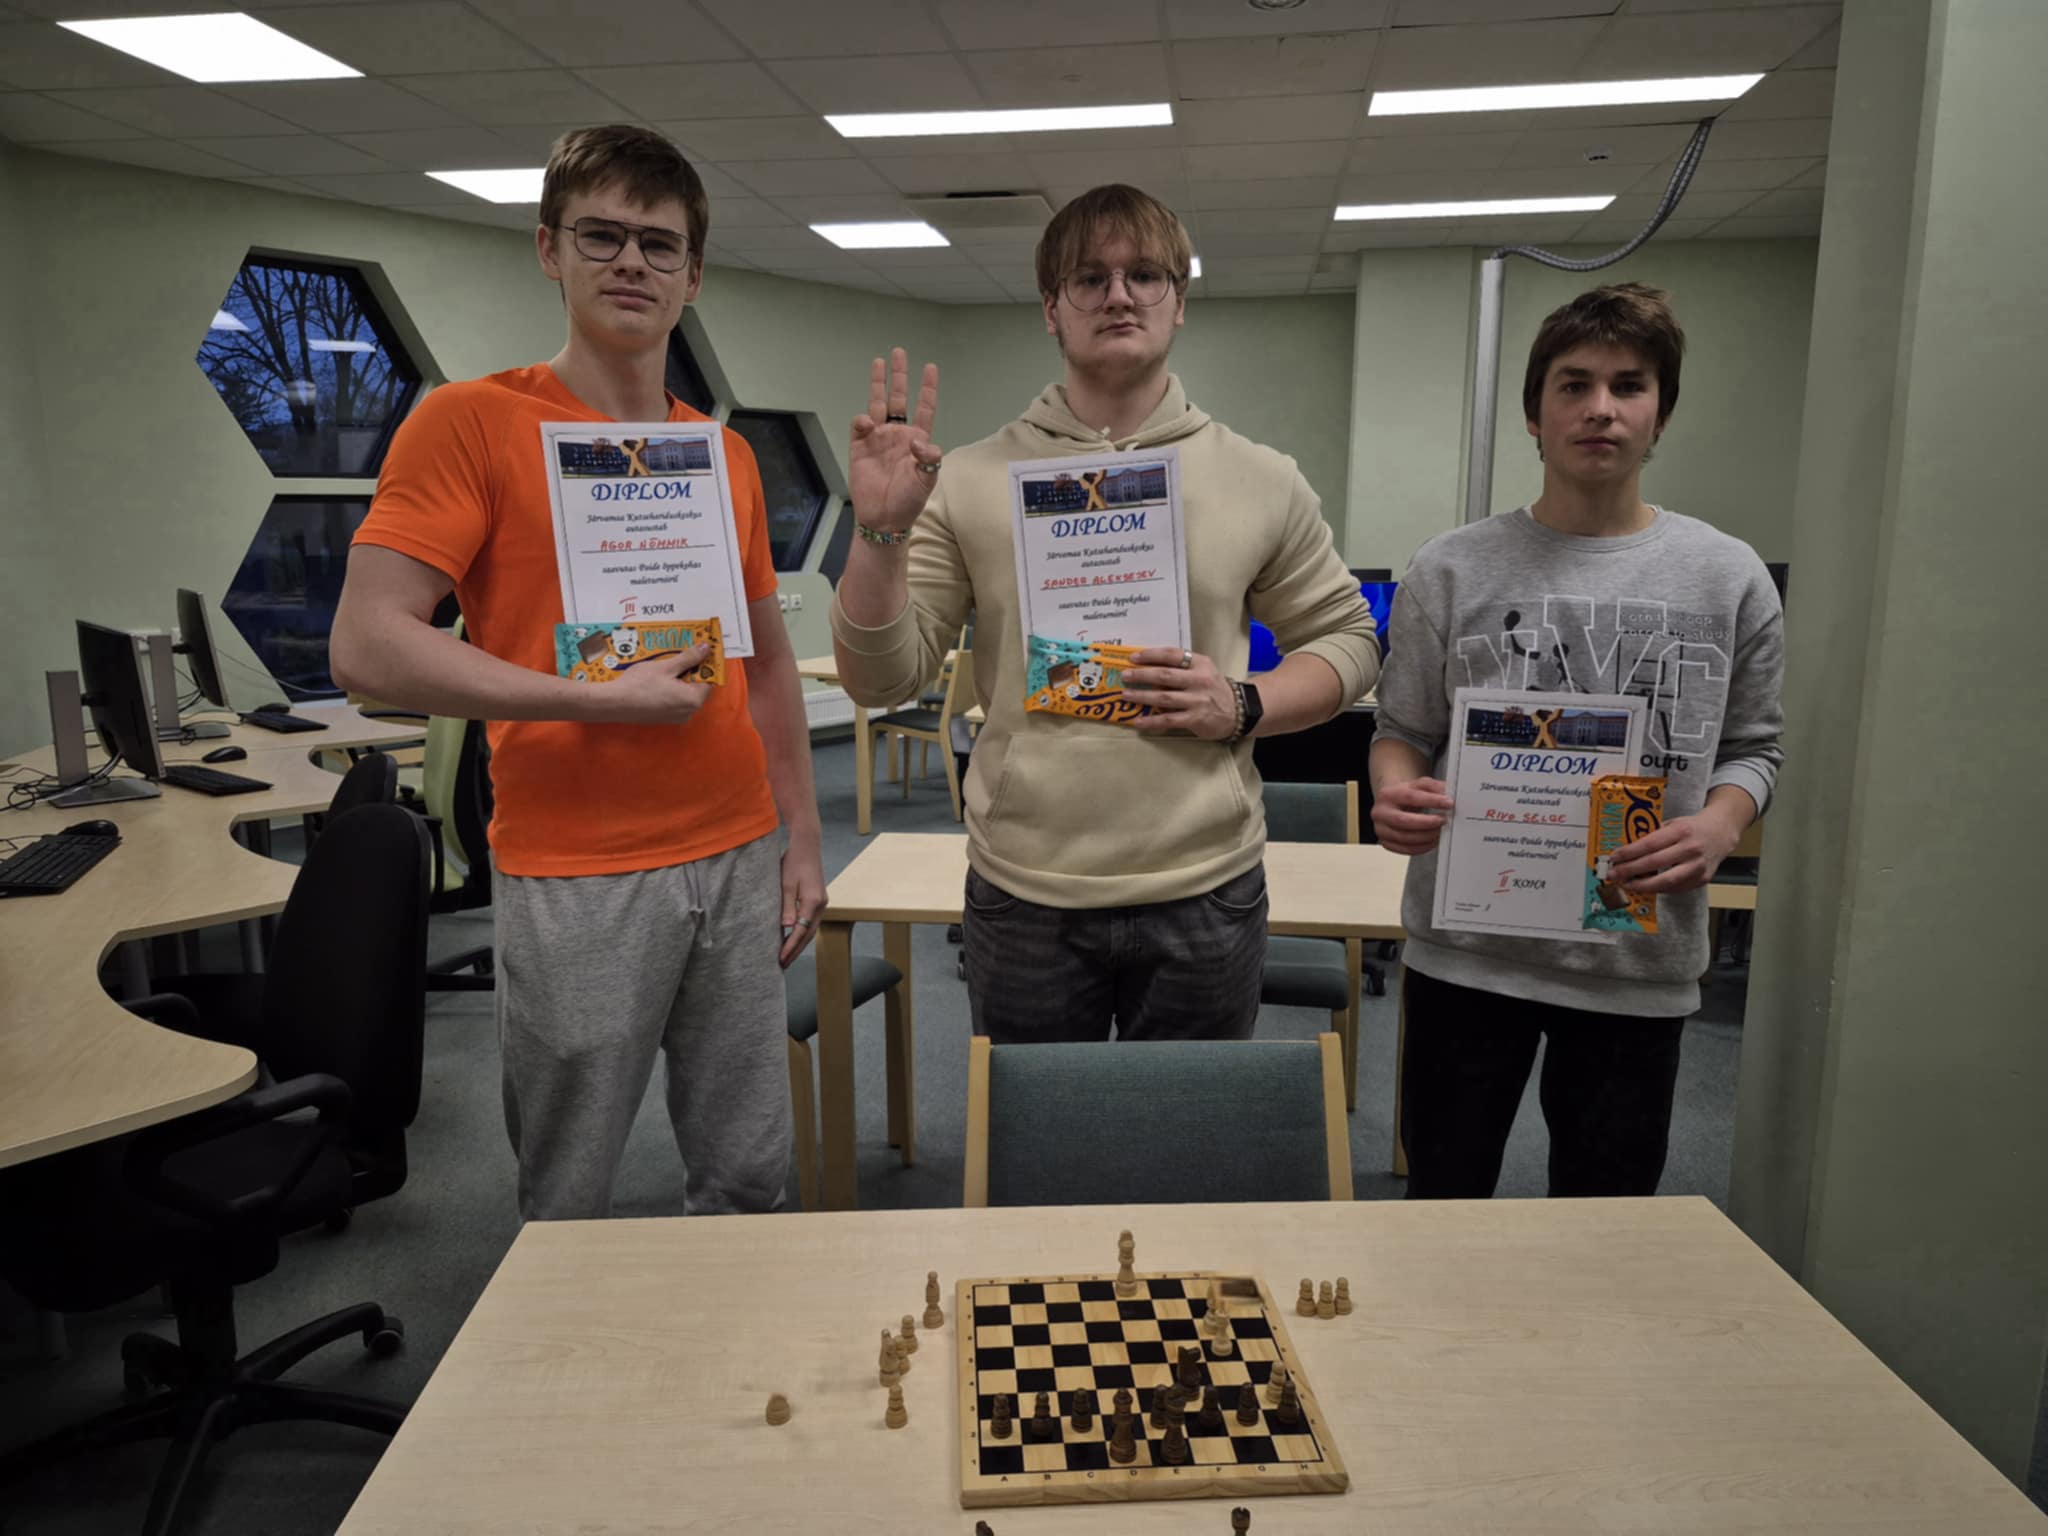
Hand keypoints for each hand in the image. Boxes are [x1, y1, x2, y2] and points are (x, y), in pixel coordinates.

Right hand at [578, 644, 713, 724]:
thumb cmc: (639, 684)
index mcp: (693, 700)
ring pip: (684, 694)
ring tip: (666, 665)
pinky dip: (670, 689)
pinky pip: (674, 701)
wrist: (614, 703)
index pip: (709, 679)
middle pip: (697, 687)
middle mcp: (688, 712)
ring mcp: (676, 717)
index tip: (699, 652)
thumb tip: (705, 649)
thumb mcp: (666, 666)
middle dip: (690, 671)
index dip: (705, 664)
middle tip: (680, 655)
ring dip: (679, 679)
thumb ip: (689, 658)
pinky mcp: (664, 718)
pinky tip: (658, 678)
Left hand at [777, 829, 827, 967]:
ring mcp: (822, 902)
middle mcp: (821, 904)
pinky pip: (811, 922)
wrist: (807, 845)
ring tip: (787, 956)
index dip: (790, 947)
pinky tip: (793, 938)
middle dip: (796, 951)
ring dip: (800, 944)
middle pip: (808, 934)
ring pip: (811, 929)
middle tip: (782, 965)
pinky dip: (802, 933)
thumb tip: (786, 927)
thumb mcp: (786, 884)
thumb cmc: (793, 862)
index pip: (800, 931)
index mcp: (813, 901)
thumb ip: (787, 906)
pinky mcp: (818, 899)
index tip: (780, 959)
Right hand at [848, 347, 943, 534]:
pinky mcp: (860, 446)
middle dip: (900, 376)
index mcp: (918, 440)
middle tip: (898, 353)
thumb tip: (918, 439)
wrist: (883, 518)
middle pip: (899, 398)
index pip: (924, 408)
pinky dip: (863, 419)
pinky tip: (868, 423)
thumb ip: (928, 458)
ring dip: (879, 384)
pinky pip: (861, 425)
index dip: (928, 388)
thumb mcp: (927, 481)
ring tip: (879, 362)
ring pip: (879, 404)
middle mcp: (898, 434)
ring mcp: (878, 438)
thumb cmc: (908, 501)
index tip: (930, 367)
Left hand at [1121, 648, 1237, 739]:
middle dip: (1141, 675)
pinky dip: (1151, 721)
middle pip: (1164, 675)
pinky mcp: (1195, 719)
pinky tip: (1138, 722)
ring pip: (1163, 697)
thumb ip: (1182, 668)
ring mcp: (1197, 700)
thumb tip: (1149, 669)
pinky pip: (1168, 720)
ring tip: (1126, 695)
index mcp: (1200, 663)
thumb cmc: (1214, 689)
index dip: (1151, 655)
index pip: (1172, 655)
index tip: (1133, 657)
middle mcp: (1199, 680)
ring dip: (1142, 696)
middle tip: (1125, 675)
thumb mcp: (1203, 671)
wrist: (1238, 711)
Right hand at [1371, 777, 1453, 855]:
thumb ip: (1433, 787)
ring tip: (1440, 832)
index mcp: (1387, 794)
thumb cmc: (1406, 795)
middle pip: (1403, 821)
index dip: (1431, 801)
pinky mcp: (1386, 843)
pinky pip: (1405, 850)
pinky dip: (1422, 847)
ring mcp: (1381, 829)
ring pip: (1404, 838)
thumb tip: (1448, 793)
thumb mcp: (1418, 785)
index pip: (1410, 797)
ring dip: (1426, 837)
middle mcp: (1380, 812)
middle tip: (1444, 821)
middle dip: (1427, 823)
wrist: (1391, 805)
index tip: (1448, 803)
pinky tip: (1432, 841)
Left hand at [1606, 809, 1740, 894]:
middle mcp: (1691, 849)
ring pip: (1666, 881)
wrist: (1721, 833)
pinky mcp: (1702, 879)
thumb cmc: (1691, 827)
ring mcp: (1698, 866)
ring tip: (1626, 885)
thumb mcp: (1673, 823)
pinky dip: (1658, 889)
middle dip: (1630, 871)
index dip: (1629, 853)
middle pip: (1655, 863)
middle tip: (1613, 874)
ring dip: (1642, 885)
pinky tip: (1645, 887)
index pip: (1649, 844)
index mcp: (1681, 831)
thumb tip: (1627, 850)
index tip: (1614, 858)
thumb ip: (1654, 835)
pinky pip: (1676, 888)